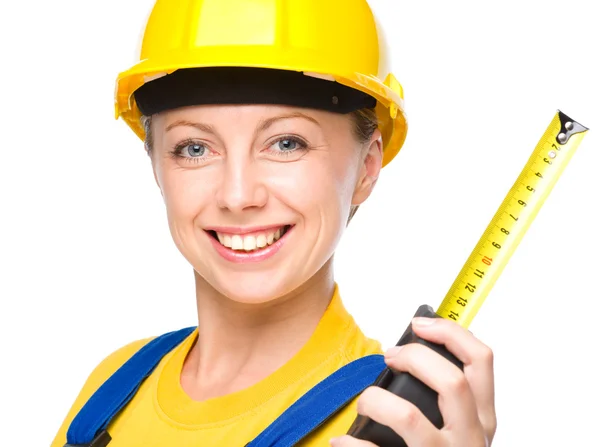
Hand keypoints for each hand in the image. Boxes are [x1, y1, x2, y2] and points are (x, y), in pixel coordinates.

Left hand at [330, 317, 495, 446]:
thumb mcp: (458, 428)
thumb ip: (445, 397)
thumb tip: (407, 353)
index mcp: (481, 419)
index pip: (482, 361)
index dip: (450, 333)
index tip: (419, 323)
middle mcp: (471, 440)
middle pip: (451, 382)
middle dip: (414, 357)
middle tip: (389, 356)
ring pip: (409, 417)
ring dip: (376, 400)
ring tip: (365, 402)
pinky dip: (351, 444)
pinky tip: (341, 442)